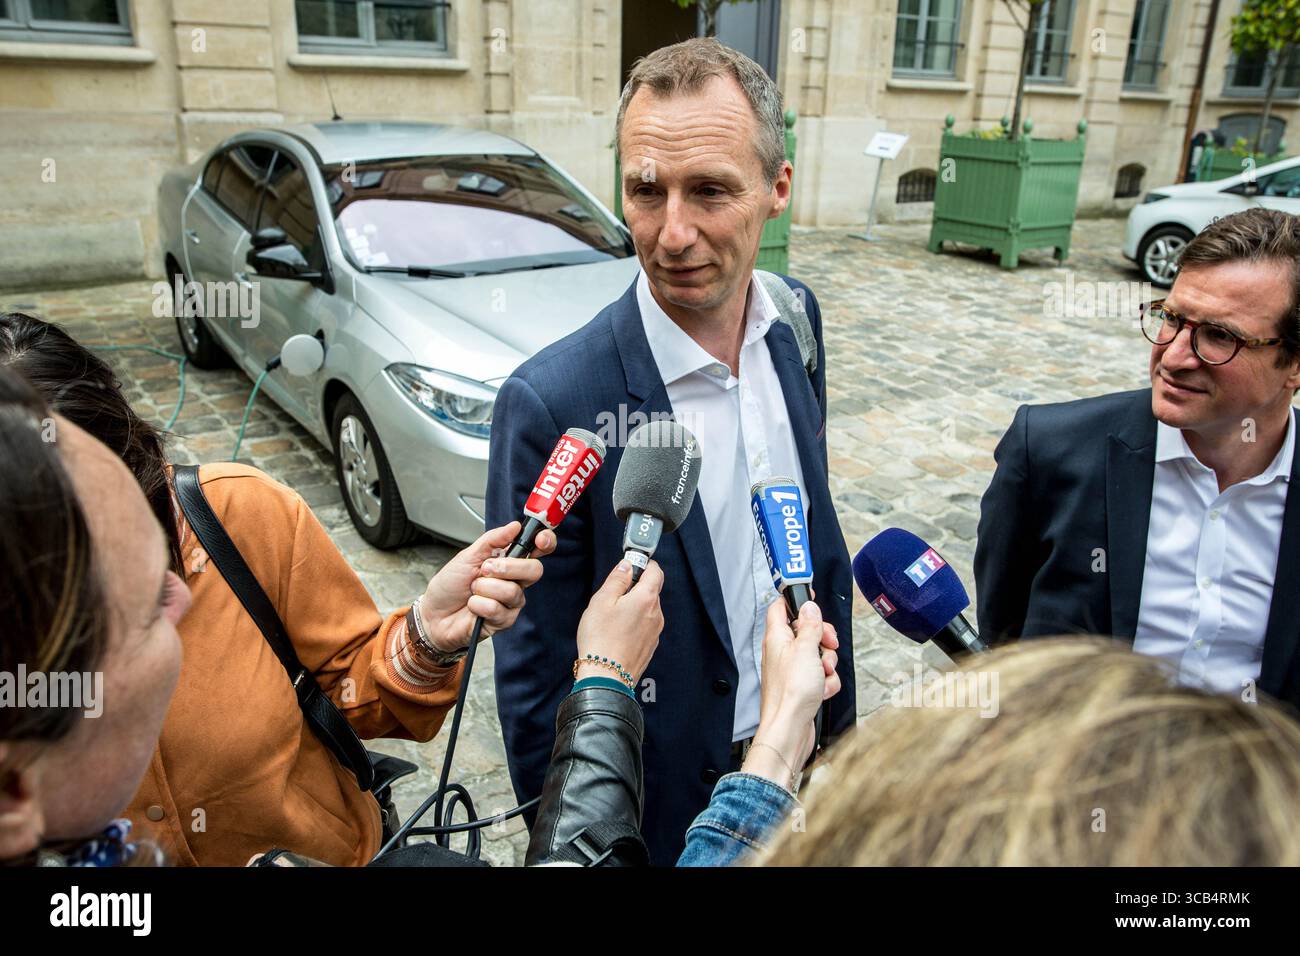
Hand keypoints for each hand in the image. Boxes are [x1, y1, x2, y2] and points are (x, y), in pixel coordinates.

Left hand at [417, 520, 556, 652]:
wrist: (434, 614)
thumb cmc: (450, 586)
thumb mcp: (467, 556)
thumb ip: (492, 540)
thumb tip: (514, 526)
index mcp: (509, 561)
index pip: (537, 549)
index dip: (545, 542)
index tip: (540, 539)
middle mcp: (515, 581)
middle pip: (534, 570)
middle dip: (508, 567)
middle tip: (485, 569)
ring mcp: (511, 602)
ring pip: (512, 591)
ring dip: (485, 588)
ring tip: (473, 590)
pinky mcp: (504, 620)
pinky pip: (498, 609)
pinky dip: (478, 605)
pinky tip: (472, 606)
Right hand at [574, 560, 664, 686]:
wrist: (606, 677)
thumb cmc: (601, 639)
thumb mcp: (602, 601)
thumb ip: (617, 579)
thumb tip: (627, 566)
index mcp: (647, 598)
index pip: (656, 571)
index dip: (644, 564)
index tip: (631, 565)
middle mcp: (657, 614)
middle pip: (652, 590)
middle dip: (636, 587)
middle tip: (613, 595)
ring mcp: (655, 631)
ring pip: (648, 609)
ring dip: (634, 607)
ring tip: (612, 617)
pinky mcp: (650, 645)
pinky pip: (646, 626)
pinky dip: (635, 623)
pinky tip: (617, 632)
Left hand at [742, 599, 839, 787]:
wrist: (789, 728)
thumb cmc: (791, 692)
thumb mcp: (805, 650)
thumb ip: (809, 626)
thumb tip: (809, 607)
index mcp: (777, 637)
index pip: (780, 607)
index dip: (795, 599)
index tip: (811, 597)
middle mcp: (782, 652)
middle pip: (807, 631)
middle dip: (823, 638)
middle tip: (827, 644)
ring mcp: (792, 670)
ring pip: (818, 655)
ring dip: (827, 664)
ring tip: (822, 674)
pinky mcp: (802, 686)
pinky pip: (821, 676)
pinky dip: (826, 683)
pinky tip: (822, 690)